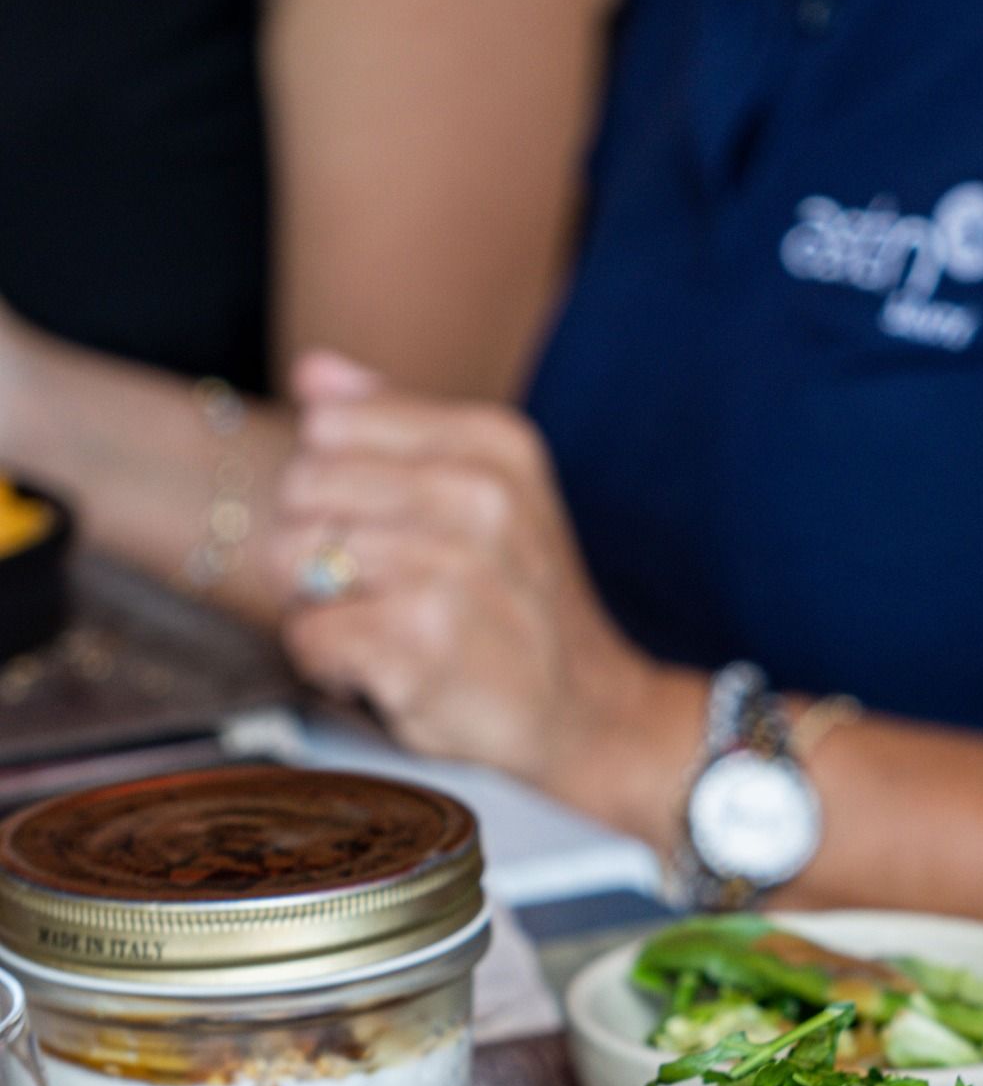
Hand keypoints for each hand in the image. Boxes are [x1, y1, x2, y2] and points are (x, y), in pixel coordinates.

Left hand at [270, 350, 652, 787]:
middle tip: (379, 590)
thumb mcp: (494, 490)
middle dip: (317, 546)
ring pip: (291, 560)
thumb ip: (400, 424)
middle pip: (300, 488)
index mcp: (491, 443)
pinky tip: (382, 670)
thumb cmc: (523, 604)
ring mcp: (448, 570)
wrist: (589, 713)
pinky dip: (328, 664)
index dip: (334, 484)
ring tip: (384, 628)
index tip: (386, 529)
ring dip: (321, 608)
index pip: (328, 424)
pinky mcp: (418, 643)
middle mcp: (475, 496)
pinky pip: (305, 634)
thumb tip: (312, 372)